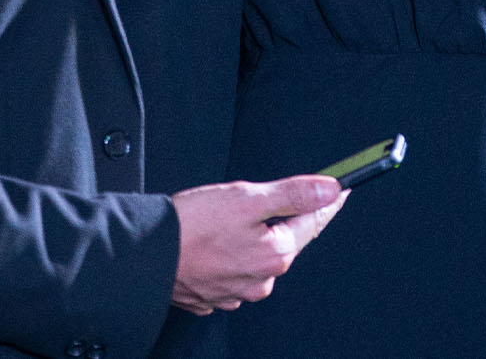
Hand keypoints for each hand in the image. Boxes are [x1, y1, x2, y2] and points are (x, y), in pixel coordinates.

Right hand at [168, 175, 345, 314]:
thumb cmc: (190, 225)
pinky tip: (209, 242)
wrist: (145, 254)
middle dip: (273, 221)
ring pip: (253, 258)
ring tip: (219, 223)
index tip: (340, 192)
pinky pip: (229, 271)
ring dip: (247, 240)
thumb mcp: (248, 196)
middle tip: (248, 203)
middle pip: (281, 241)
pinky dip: (224, 256)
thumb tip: (330, 189)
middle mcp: (260, 280)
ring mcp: (235, 292)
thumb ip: (293, 193)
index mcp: (274, 255)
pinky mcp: (211, 296)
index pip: (311, 224)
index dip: (325, 203)